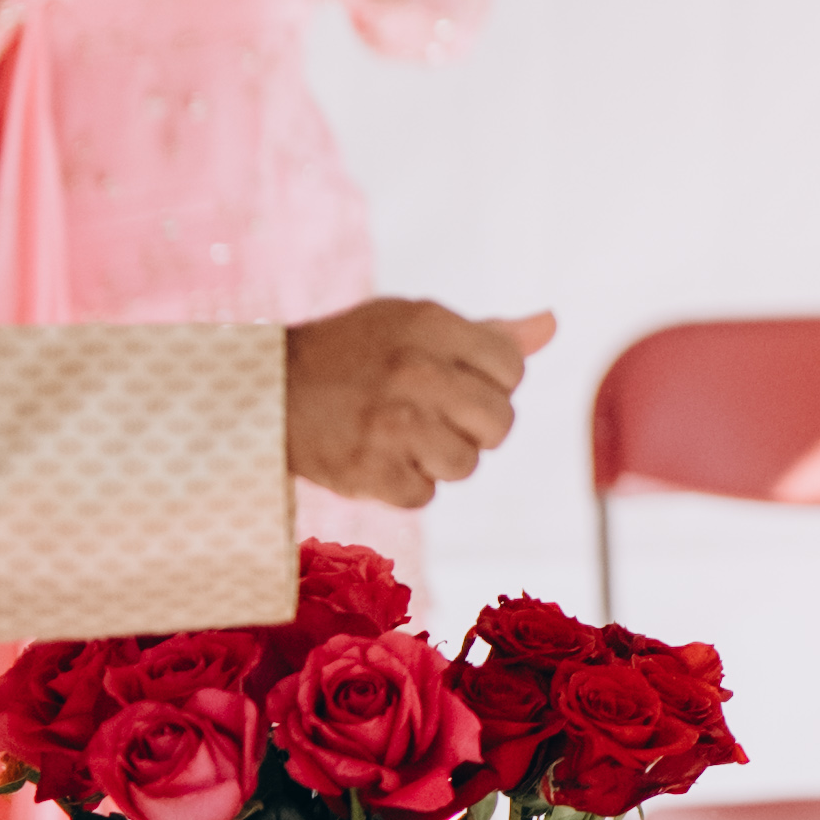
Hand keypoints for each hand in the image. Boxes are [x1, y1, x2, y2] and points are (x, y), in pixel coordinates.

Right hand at [282, 300, 552, 508]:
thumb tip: (551, 324)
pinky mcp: (368, 472)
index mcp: (430, 325)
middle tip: (434, 414)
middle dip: (475, 424)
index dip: (491, 382)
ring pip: (466, 463)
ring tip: (402, 435)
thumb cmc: (353, 353)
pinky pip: (424, 494)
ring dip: (440, 457)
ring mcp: (391, 425)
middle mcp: (415, 371)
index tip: (456, 381)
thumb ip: (486, 334)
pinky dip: (405, 484)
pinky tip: (378, 456)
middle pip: (500, 422)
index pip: (511, 369)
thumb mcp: (412, 324)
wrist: (268, 391)